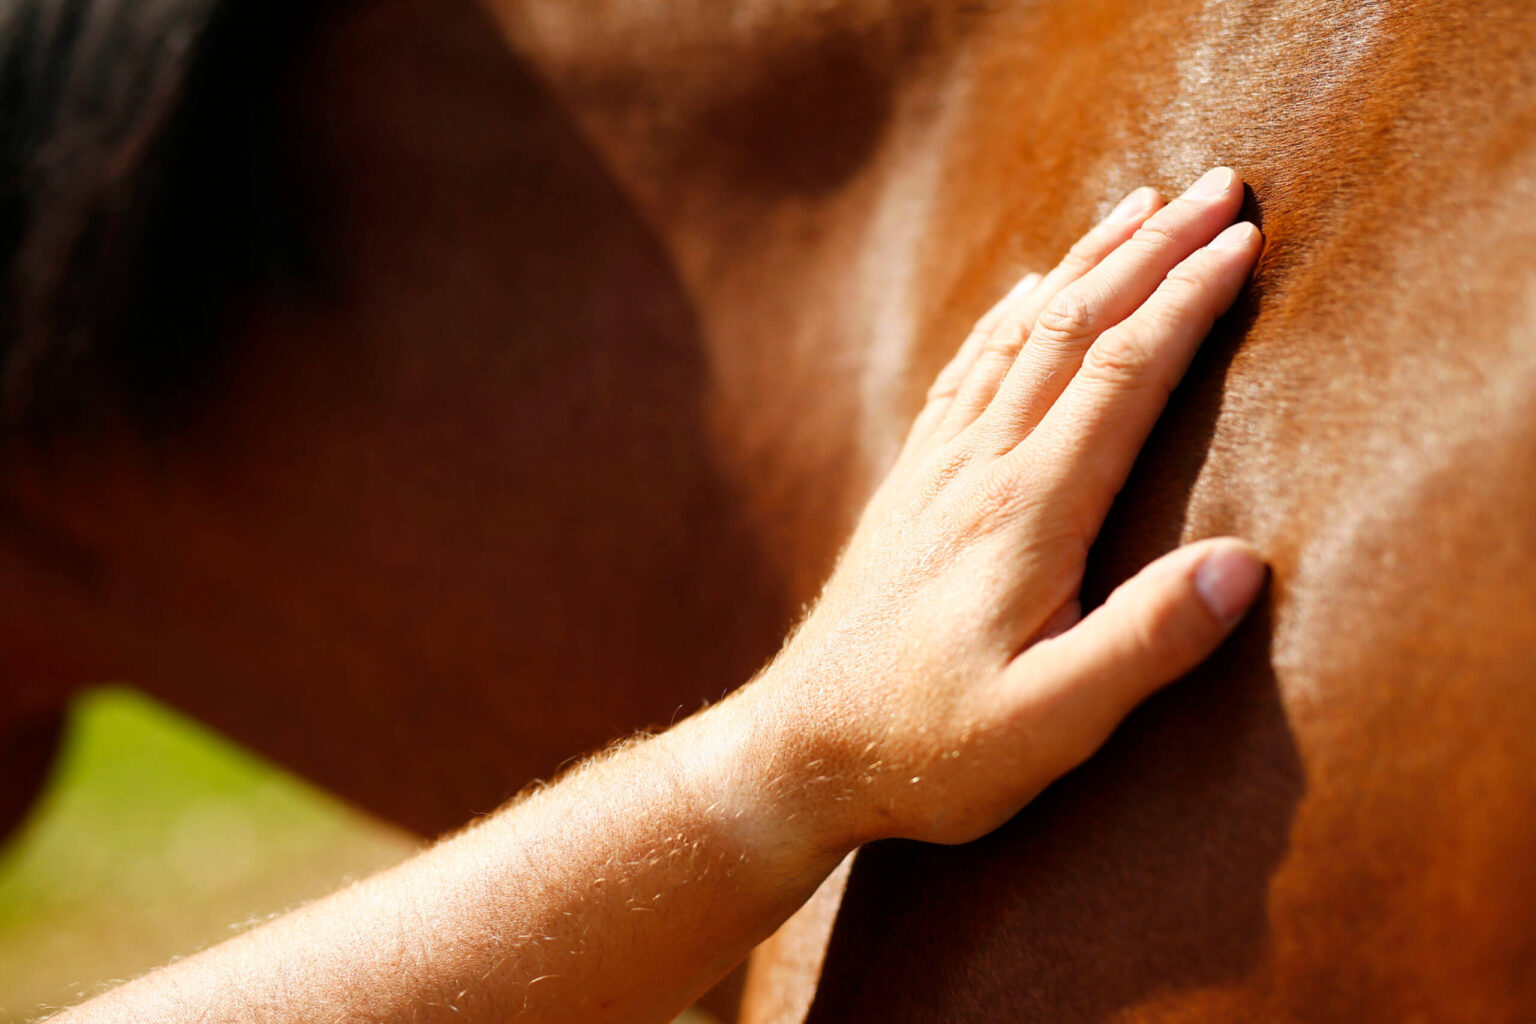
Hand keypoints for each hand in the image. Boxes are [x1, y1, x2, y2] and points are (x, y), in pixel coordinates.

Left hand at [753, 167, 1265, 850]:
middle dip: (1150, 250)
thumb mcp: (1049, 726)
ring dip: (1084, 264)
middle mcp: (977, 469)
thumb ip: (1143, 645)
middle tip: (1219, 187)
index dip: (1186, 301)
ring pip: (1018, 336)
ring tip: (1136, 207)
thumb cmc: (929, 750)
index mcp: (1026, 513)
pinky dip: (1007, 318)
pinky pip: (964, 373)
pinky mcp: (910, 491)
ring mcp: (936, 472)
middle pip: (1072, 328)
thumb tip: (1241, 563)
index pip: (1121, 375)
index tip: (1245, 241)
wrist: (800, 752)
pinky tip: (1024, 294)